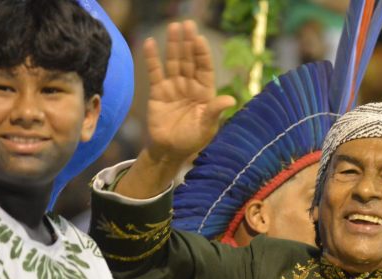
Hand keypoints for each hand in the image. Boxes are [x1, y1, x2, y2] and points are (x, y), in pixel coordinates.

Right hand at [144, 21, 235, 166]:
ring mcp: (174, 86)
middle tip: (187, 24)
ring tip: (173, 27)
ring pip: (174, 62)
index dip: (202, 54)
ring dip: (173, 45)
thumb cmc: (192, 139)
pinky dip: (152, 58)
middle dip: (188, 42)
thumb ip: (215, 111)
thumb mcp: (206, 126)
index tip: (199, 39)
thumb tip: (232, 100)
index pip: (204, 68)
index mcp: (205, 92)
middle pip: (189, 60)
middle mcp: (190, 85)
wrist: (170, 150)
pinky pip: (155, 72)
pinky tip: (150, 43)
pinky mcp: (158, 92)